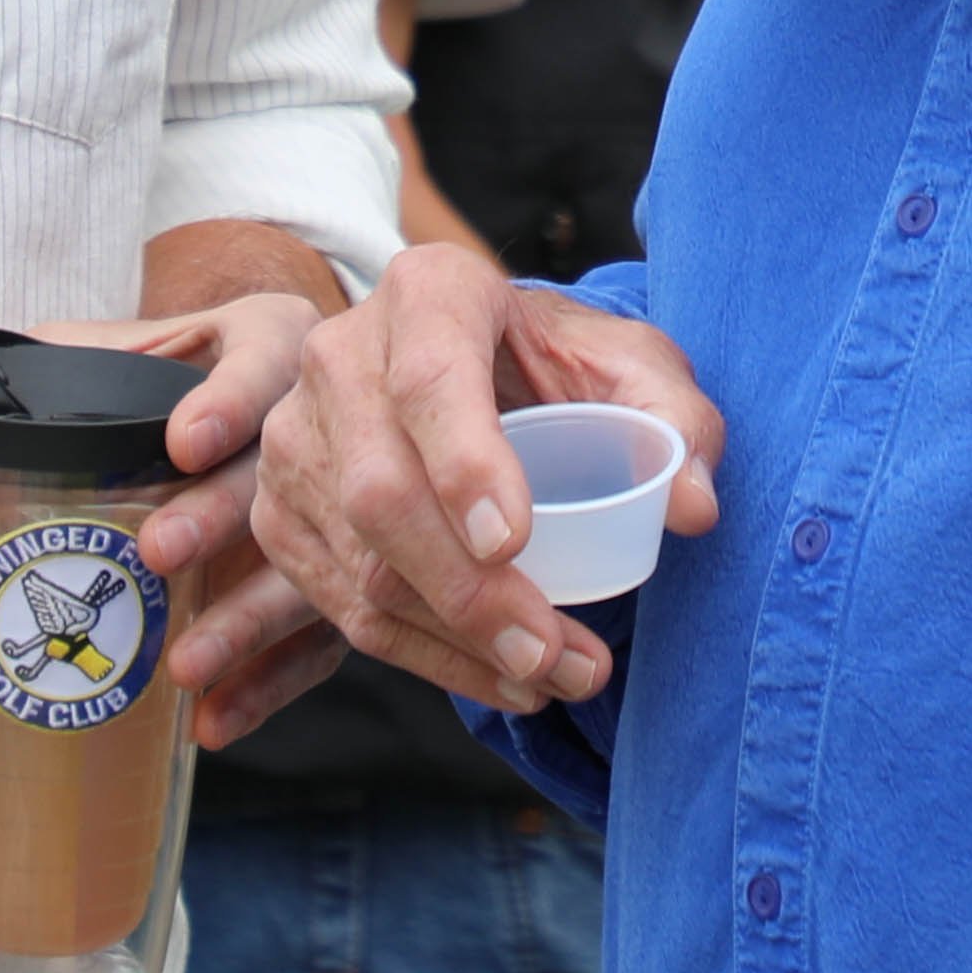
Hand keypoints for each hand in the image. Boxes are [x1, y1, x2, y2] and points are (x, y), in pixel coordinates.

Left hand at [0, 243, 334, 731]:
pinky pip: (317, 641)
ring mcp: (338, 507)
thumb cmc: (174, 374)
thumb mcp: (106, 355)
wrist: (268, 394)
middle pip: (281, 473)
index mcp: (267, 344)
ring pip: (311, 566)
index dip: (227, 401)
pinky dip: (267, 686)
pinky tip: (213, 723)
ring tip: (183, 669)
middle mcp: (316, 423)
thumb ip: (12, 380)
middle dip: (220, 517)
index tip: (181, 441)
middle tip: (155, 556)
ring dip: (248, 622)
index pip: (260, 363)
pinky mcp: (342, 577)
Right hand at [192, 244, 722, 724]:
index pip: (430, 382)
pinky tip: (498, 680)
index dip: (465, 465)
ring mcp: (297, 436)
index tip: (515, 543)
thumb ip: (678, 423)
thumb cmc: (559, 367)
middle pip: (383, 492)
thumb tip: (690, 508)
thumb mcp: (633, 368)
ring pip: (361, 563)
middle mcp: (341, 355)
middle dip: (468, 592)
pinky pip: (341, 604)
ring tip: (550, 676)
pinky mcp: (281, 508)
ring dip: (456, 641)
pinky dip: (423, 657)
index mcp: (430, 293)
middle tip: (551, 653)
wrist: (480, 367)